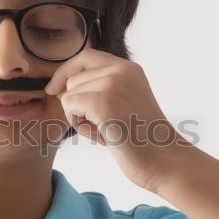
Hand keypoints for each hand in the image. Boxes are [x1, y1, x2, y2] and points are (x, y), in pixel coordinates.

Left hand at [44, 48, 191, 192]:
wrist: (164, 161)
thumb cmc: (142, 140)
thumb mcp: (125, 103)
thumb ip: (102, 88)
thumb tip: (61, 86)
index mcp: (129, 68)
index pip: (86, 57)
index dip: (66, 71)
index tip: (54, 90)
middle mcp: (122, 70)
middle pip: (73, 79)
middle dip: (78, 106)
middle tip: (103, 127)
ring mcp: (113, 85)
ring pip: (68, 95)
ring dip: (80, 119)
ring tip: (106, 132)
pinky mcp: (103, 103)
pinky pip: (68, 107)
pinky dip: (80, 127)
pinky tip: (103, 137)